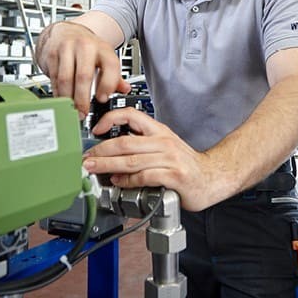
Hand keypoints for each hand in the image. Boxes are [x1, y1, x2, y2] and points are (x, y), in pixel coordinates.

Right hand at [35, 21, 129, 116]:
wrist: (66, 31)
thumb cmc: (87, 48)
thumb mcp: (104, 57)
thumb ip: (115, 76)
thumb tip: (125, 89)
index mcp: (103, 48)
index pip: (110, 66)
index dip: (107, 84)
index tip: (102, 99)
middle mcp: (86, 46)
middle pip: (84, 76)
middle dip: (83, 99)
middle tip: (83, 113)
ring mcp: (67, 48)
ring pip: (66, 78)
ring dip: (68, 98)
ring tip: (72, 109)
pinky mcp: (52, 54)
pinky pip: (54, 77)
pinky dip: (57, 92)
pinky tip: (62, 99)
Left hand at [82, 108, 220, 210]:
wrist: (213, 177)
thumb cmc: (186, 164)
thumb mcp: (164, 146)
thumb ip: (141, 146)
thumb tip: (112, 151)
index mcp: (159, 131)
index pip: (131, 114)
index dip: (110, 119)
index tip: (95, 129)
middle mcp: (163, 141)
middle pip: (124, 141)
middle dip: (100, 150)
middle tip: (85, 158)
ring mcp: (169, 158)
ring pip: (130, 159)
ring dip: (107, 165)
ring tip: (93, 169)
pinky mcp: (173, 176)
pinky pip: (144, 176)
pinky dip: (128, 180)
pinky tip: (118, 182)